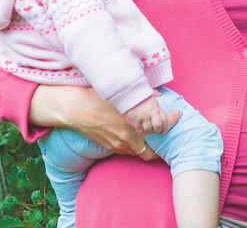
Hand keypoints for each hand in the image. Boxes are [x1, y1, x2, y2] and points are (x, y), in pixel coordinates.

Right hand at [29, 85, 179, 160]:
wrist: (69, 108)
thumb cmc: (91, 98)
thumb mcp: (116, 94)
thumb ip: (139, 95)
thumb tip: (157, 93)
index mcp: (128, 128)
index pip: (157, 132)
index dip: (170, 124)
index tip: (177, 115)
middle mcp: (123, 141)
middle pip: (150, 152)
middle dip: (160, 144)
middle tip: (167, 130)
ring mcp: (115, 146)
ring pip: (138, 152)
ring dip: (148, 145)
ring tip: (155, 131)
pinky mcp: (107, 147)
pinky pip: (127, 149)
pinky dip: (136, 144)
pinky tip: (138, 132)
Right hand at [124, 96, 171, 135]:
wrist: (130, 92)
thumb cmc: (142, 95)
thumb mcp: (153, 98)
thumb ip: (157, 105)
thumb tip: (163, 100)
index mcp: (157, 107)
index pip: (164, 120)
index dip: (165, 127)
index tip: (164, 131)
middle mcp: (151, 113)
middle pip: (157, 126)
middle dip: (157, 130)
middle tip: (155, 131)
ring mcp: (143, 116)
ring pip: (148, 129)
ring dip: (149, 132)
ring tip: (148, 131)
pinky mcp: (135, 119)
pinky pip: (139, 129)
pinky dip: (141, 133)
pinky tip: (143, 135)